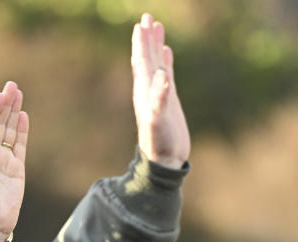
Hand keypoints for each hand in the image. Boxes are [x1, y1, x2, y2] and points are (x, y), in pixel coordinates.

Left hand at [0, 80, 27, 241]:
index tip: (0, 96)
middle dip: (4, 105)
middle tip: (12, 85)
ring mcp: (4, 160)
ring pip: (10, 131)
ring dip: (14, 112)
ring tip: (18, 93)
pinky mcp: (16, 168)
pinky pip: (20, 145)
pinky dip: (22, 130)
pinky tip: (23, 116)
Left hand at [132, 13, 189, 168]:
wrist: (163, 160)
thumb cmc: (159, 142)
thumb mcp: (158, 120)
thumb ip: (159, 98)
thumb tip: (162, 74)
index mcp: (143, 92)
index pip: (140, 61)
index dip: (140, 43)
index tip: (141, 24)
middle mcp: (148, 90)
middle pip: (146, 57)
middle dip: (146, 37)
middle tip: (147, 16)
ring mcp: (158, 94)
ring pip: (156, 63)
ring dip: (155, 45)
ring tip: (155, 26)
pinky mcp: (168, 100)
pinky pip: (166, 75)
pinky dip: (166, 61)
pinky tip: (166, 52)